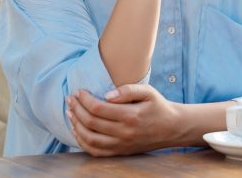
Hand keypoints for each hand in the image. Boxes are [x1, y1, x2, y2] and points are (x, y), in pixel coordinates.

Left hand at [66, 84, 182, 156]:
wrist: (171, 127)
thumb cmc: (158, 106)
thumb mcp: (148, 92)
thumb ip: (128, 90)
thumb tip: (107, 95)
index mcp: (130, 115)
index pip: (99, 108)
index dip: (85, 99)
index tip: (79, 91)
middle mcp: (124, 133)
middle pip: (91, 122)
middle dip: (77, 109)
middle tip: (70, 99)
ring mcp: (121, 145)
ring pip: (89, 138)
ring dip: (75, 125)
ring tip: (70, 112)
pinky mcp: (119, 152)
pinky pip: (95, 151)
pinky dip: (82, 142)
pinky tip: (77, 130)